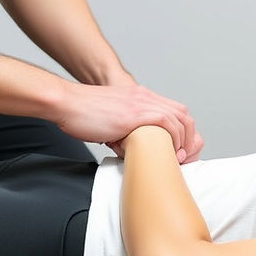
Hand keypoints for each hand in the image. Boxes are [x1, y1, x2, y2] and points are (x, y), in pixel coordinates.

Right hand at [54, 82, 202, 161]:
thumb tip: (130, 149)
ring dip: (183, 140)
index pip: (175, 110)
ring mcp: (141, 103)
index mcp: (140, 97)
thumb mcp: (111, 118)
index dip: (183, 130)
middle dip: (188, 136)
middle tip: (184, 156)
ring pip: (178, 118)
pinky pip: (165, 122)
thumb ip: (125, 129)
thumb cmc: (83, 112)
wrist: (67, 102)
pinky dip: (173, 138)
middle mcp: (144, 97)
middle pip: (182, 114)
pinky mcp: (134, 114)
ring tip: (178, 157)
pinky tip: (169, 152)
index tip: (180, 148)